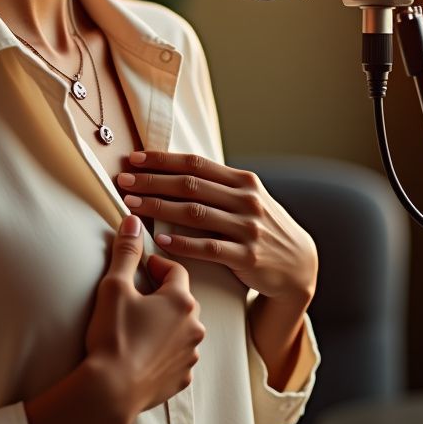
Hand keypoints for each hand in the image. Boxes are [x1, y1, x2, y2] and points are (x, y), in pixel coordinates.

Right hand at [84, 213, 205, 423]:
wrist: (110, 391)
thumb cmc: (113, 336)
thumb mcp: (114, 287)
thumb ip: (126, 252)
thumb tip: (133, 221)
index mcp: (181, 301)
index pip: (176, 271)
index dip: (157, 266)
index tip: (141, 268)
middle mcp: (194, 326)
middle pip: (181, 300)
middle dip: (162, 295)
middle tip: (137, 297)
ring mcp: (190, 355)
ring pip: (182, 330)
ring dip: (165, 325)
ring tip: (138, 327)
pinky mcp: (182, 378)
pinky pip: (178, 357)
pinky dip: (165, 352)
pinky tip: (143, 353)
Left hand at [116, 151, 317, 303]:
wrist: (299, 265)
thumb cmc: (264, 229)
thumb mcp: (248, 200)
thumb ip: (218, 186)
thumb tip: (174, 172)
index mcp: (243, 181)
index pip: (196, 164)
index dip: (162, 160)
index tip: (134, 158)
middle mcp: (246, 200)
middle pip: (190, 185)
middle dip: (152, 180)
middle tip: (124, 180)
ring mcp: (248, 228)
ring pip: (195, 213)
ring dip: (159, 207)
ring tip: (132, 205)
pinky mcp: (248, 257)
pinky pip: (209, 248)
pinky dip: (182, 243)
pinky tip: (160, 239)